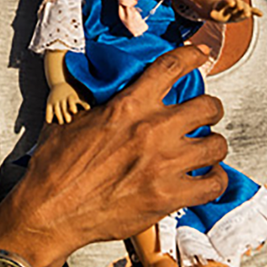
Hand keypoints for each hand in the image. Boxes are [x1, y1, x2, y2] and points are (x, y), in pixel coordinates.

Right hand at [0, 44, 227, 266]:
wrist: (50, 211)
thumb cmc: (56, 169)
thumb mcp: (72, 119)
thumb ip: (98, 102)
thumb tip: (103, 89)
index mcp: (128, 106)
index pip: (171, 67)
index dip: (192, 56)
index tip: (199, 55)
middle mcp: (152, 131)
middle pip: (207, 106)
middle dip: (210, 108)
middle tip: (206, 113)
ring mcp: (164, 165)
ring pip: (215, 145)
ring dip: (213, 145)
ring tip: (206, 147)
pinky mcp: (168, 196)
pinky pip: (212, 184)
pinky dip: (214, 179)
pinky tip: (207, 177)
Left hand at [206, 0, 261, 23]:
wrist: (225, 9)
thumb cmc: (219, 12)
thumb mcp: (215, 13)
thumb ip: (214, 14)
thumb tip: (211, 14)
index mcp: (225, 2)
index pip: (226, 1)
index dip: (229, 2)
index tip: (231, 3)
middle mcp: (234, 2)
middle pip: (237, 3)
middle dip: (239, 6)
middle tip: (240, 8)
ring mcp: (240, 6)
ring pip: (244, 7)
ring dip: (246, 11)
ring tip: (247, 15)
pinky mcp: (245, 10)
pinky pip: (251, 10)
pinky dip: (256, 12)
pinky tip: (261, 14)